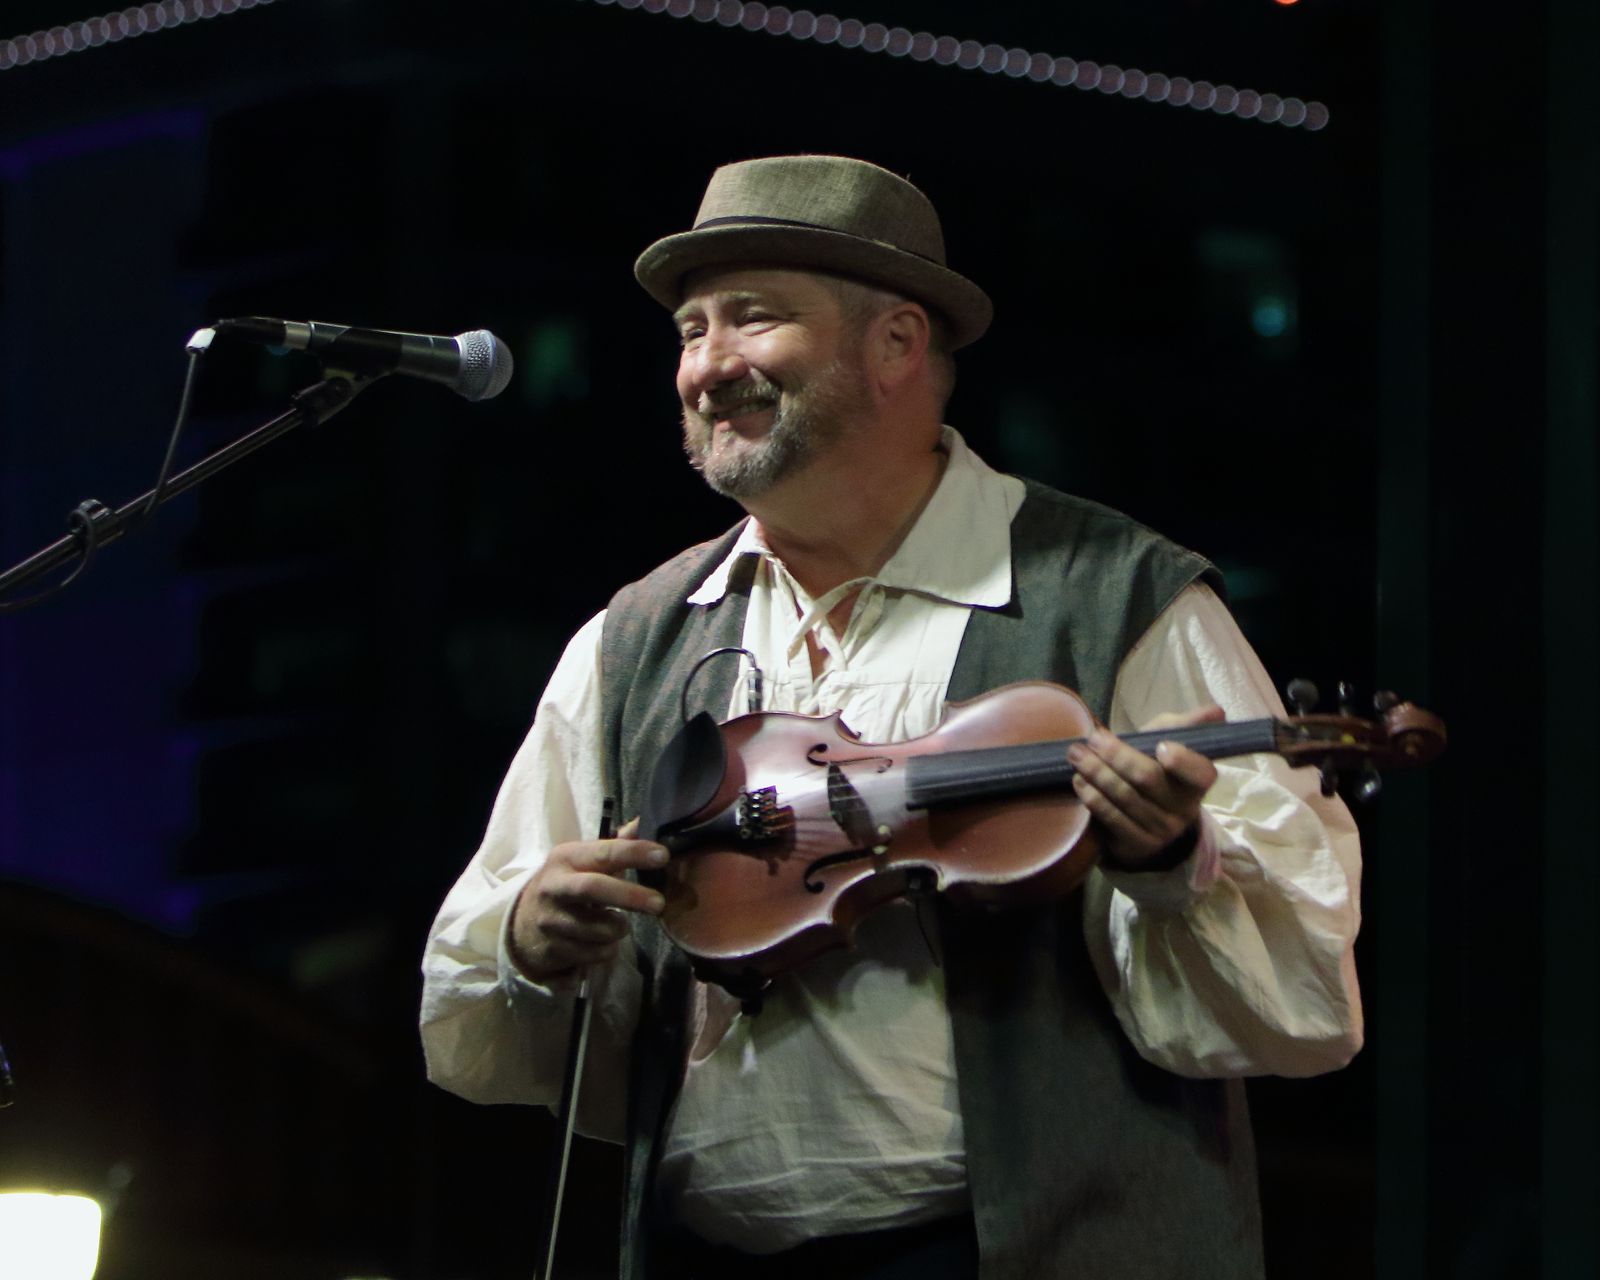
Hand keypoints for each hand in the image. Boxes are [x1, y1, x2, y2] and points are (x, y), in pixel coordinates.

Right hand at [508, 818, 666, 980]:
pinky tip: (600, 940)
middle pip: (594, 888)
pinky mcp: (553, 950)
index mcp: (565, 858)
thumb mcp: (582, 860)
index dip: (633, 853)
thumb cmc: (566, 885)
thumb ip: (614, 845)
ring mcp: (551, 921)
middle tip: (659, 904)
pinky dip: (608, 949)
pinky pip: (596, 953)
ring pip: (600, 929)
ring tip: (618, 923)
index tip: (663, 856)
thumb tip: (642, 824)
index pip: (603, 852)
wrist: (522, 923)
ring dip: (619, 928)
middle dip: (630, 896)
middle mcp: (554, 887)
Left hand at [1068, 705, 1223, 869]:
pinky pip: (1112, 818)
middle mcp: (1184, 809)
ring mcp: (1162, 830)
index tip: (1161, 746)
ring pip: (1125, 797)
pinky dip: (1092, 797)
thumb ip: (1185, 726)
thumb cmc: (1157, 770)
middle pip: (1148, 779)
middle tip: (1092, 739)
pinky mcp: (1138, 843)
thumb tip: (1216, 712)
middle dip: (1117, 756)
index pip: (1200, 772)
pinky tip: (1079, 782)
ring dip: (1097, 773)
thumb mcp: (1171, 744)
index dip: (1183, 761)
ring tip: (1077, 755)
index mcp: (1198, 781)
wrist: (1147, 820)